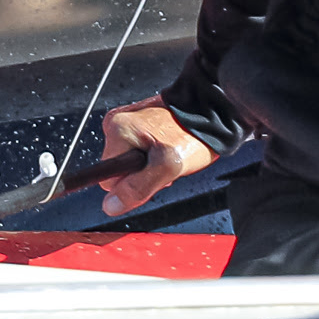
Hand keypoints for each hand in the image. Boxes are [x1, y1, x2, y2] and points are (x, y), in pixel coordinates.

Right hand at [91, 101, 216, 216]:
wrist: (210, 112)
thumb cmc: (192, 134)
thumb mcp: (168, 166)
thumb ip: (138, 187)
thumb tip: (111, 205)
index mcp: (117, 130)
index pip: (108, 180)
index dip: (132, 185)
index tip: (153, 174)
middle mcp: (117, 124)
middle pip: (119, 171)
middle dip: (142, 175)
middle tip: (165, 165)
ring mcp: (127, 122)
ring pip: (130, 163)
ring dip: (150, 166)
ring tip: (170, 154)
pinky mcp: (138, 123)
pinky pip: (137, 150)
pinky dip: (154, 155)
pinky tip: (168, 147)